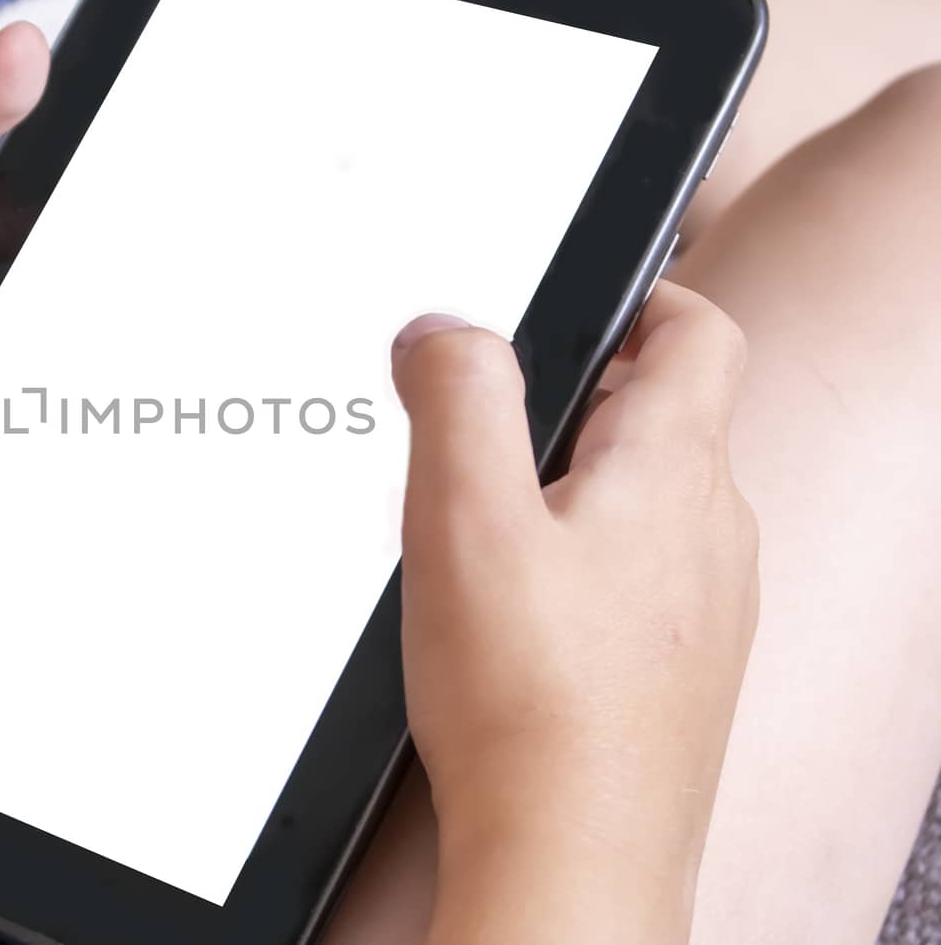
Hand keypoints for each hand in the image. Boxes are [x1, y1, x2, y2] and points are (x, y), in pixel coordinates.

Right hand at [391, 285, 758, 942]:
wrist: (572, 858)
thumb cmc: (530, 704)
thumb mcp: (466, 518)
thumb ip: (458, 397)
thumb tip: (442, 329)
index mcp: (672, 474)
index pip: (697, 333)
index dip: (643, 294)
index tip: (576, 301)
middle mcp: (712, 534)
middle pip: (668, 415)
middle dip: (581, 397)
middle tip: (490, 425)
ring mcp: (706, 607)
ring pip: (653, 500)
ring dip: (579, 482)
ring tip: (490, 521)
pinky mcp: (680, 667)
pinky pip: (644, 576)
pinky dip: (586, 559)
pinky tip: (519, 611)